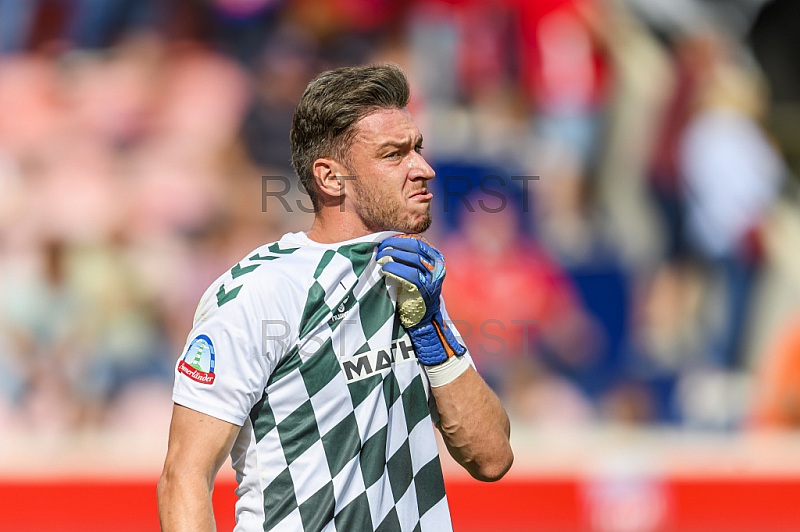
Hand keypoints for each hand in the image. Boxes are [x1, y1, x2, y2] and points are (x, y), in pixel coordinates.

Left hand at [377, 234, 465, 364]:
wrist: (421, 319)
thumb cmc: (412, 292)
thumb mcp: (414, 270)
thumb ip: (407, 256)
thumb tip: (388, 241)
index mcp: (436, 258)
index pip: (417, 241)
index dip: (399, 239)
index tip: (384, 241)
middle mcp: (438, 266)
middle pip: (415, 247)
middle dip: (394, 246)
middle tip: (380, 250)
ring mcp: (434, 278)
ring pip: (412, 259)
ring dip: (392, 256)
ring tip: (379, 259)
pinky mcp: (426, 290)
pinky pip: (410, 274)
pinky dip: (395, 269)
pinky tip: (384, 269)